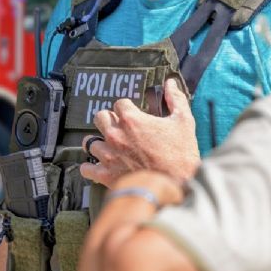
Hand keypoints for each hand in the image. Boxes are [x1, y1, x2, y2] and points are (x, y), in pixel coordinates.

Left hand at [80, 79, 198, 186]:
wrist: (174, 187)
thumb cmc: (180, 156)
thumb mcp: (184, 122)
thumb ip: (176, 99)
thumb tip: (171, 83)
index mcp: (131, 120)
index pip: (120, 103)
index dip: (127, 108)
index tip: (133, 114)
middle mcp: (115, 135)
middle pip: (100, 117)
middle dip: (109, 120)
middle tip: (120, 128)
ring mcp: (108, 155)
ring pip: (90, 142)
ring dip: (100, 142)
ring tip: (109, 147)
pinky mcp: (105, 175)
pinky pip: (87, 168)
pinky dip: (91, 167)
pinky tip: (99, 166)